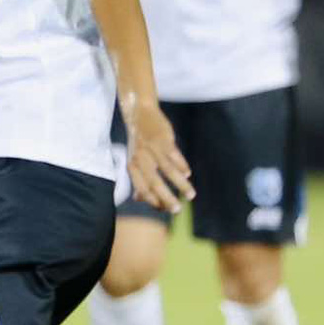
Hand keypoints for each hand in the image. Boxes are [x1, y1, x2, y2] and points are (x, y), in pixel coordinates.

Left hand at [125, 98, 193, 212]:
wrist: (139, 113)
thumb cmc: (138, 142)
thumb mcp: (133, 159)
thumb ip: (137, 178)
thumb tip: (138, 199)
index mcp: (132, 166)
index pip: (142, 189)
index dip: (153, 201)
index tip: (165, 209)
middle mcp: (141, 159)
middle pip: (155, 183)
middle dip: (167, 198)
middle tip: (177, 210)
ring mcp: (153, 149)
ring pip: (169, 171)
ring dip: (181, 185)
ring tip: (191, 195)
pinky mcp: (164, 139)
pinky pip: (175, 156)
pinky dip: (182, 166)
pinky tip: (188, 174)